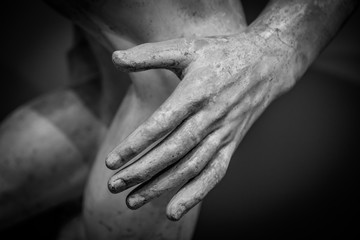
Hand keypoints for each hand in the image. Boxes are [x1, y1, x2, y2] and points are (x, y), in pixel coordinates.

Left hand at [106, 31, 296, 219]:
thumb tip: (115, 57)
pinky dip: (195, 194)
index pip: (162, 123)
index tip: (112, 162)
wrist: (266, 63)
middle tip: (113, 186)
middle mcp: (211, 117)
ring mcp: (223, 133)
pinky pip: (214, 173)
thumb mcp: (187, 47)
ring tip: (132, 202)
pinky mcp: (231, 143)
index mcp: (197, 92)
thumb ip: (150, 54)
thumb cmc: (222, 53)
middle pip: (172, 151)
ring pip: (190, 167)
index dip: (136, 144)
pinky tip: (172, 210)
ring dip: (161, 187)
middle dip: (141, 172)